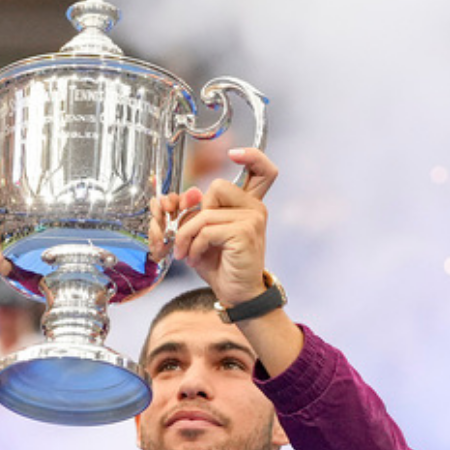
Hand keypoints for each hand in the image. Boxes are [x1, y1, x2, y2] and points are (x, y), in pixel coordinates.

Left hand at [168, 148, 279, 306]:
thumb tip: (189, 194)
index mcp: (249, 205)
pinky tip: (196, 258)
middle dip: (194, 213)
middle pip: (217, 187)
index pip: (263, 170)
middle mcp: (256, 208)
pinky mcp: (244, 233)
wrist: (238, 295)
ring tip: (186, 253)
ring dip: (187, 235)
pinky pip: (207, 230)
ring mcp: (253, 219)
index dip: (251, 156)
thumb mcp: (206, 233)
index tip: (233, 154)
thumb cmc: (222, 265)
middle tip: (187, 238)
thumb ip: (199, 212)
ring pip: (205, 213)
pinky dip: (195, 245)